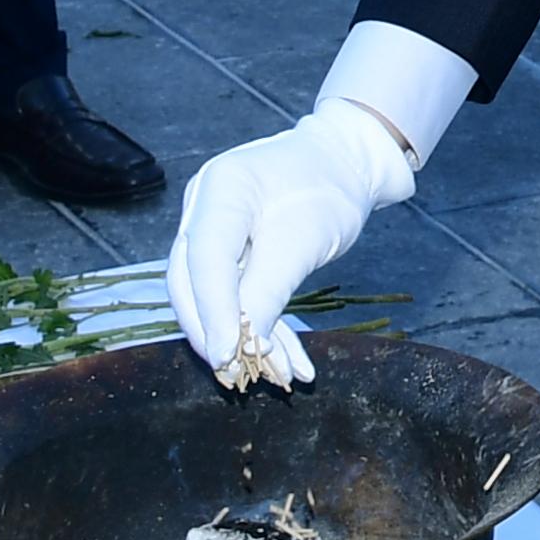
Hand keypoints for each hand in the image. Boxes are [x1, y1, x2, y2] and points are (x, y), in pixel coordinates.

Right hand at [168, 101, 423, 388]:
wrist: (347, 163)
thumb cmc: (329, 188)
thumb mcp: (306, 238)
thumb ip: (270, 287)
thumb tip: (249, 343)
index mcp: (220, 189)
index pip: (204, 258)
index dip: (213, 312)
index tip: (229, 356)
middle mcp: (204, 208)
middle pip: (192, 281)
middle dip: (215, 333)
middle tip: (240, 377)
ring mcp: (212, 228)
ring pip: (213, 294)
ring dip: (243, 339)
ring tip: (279, 376)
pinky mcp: (229, 249)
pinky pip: (235, 292)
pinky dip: (261, 325)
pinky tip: (289, 360)